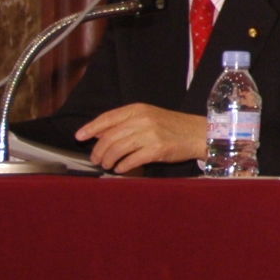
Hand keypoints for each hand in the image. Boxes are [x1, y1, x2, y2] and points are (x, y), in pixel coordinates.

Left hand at [74, 104, 206, 172]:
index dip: (91, 128)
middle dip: (98, 151)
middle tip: (96, 159)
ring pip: (117, 149)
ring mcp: (150, 134)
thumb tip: (100, 134)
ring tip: (107, 165)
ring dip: (108, 160)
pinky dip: (122, 167)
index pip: (108, 118)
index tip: (79, 137)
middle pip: (109, 137)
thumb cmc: (173, 126)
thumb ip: (126, 123)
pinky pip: (131, 160)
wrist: (200, 133)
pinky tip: (121, 169)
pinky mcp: (157, 149)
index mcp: (138, 109)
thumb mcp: (149, 117)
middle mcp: (143, 120)